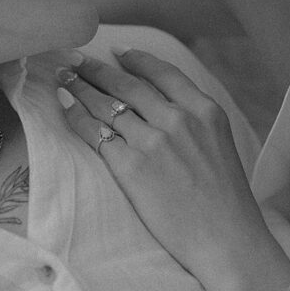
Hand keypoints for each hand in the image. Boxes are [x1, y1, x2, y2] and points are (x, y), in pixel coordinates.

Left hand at [56, 50, 272, 284]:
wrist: (226, 239)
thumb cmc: (224, 200)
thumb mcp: (220, 144)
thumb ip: (194, 121)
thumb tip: (163, 105)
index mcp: (205, 110)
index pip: (162, 73)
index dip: (136, 60)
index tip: (117, 51)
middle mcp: (178, 119)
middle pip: (126, 85)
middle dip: (96, 70)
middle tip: (75, 60)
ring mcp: (152, 142)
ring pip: (106, 105)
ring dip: (79, 89)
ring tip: (63, 80)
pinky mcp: (130, 166)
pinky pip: (94, 133)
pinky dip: (77, 118)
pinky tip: (66, 110)